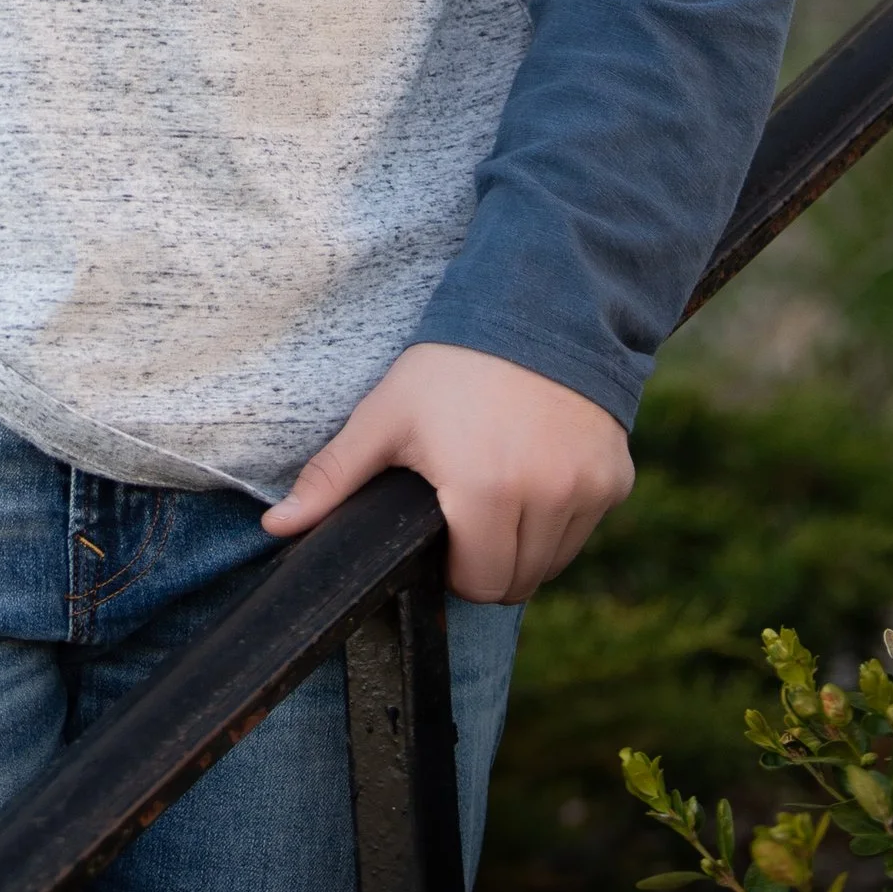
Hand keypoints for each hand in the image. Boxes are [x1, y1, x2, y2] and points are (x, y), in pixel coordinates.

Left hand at [260, 342, 632, 602]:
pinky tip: (539, 469)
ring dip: (528, 543)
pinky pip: (586, 526)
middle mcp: (545, 500)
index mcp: (484, 494)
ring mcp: (587, 490)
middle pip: (518, 581)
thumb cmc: (452, 366)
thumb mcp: (386, 416)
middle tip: (469, 512)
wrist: (536, 307)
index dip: (455, 568)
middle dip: (490, 562)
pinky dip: (563, 515)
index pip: (478, 583)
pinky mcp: (616, 478)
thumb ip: (332, 478)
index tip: (445, 533)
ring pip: (555, 560)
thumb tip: (276, 527)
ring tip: (501, 487)